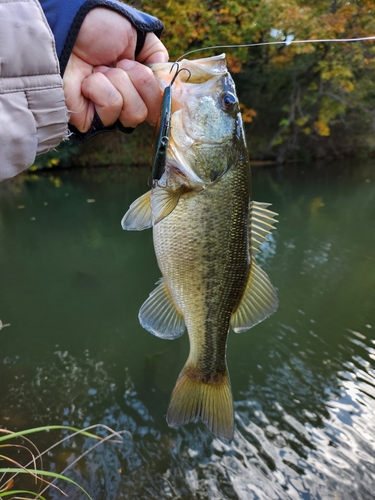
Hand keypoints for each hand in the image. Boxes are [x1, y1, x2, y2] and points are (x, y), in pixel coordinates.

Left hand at [63, 7, 168, 131]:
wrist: (69, 28)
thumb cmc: (99, 27)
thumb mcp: (139, 35)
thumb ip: (158, 59)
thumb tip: (171, 85)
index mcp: (137, 85)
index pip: (159, 105)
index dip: (159, 94)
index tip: (155, 77)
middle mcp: (124, 102)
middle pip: (148, 112)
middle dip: (138, 81)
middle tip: (119, 63)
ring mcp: (106, 113)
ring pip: (134, 113)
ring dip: (118, 82)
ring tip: (100, 69)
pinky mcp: (89, 119)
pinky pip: (111, 109)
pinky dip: (101, 88)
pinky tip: (87, 79)